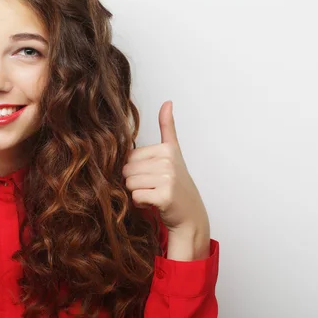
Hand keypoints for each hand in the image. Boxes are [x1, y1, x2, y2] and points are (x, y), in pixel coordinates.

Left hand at [122, 101, 209, 247]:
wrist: (190, 215)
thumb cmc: (176, 185)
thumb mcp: (173, 153)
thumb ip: (167, 128)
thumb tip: (167, 102)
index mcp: (167, 149)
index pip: (129, 156)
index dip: (135, 168)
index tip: (152, 174)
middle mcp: (168, 161)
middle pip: (127, 169)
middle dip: (134, 181)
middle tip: (152, 187)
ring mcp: (168, 178)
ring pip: (129, 183)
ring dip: (136, 193)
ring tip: (154, 194)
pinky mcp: (164, 195)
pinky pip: (135, 196)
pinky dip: (140, 203)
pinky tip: (153, 204)